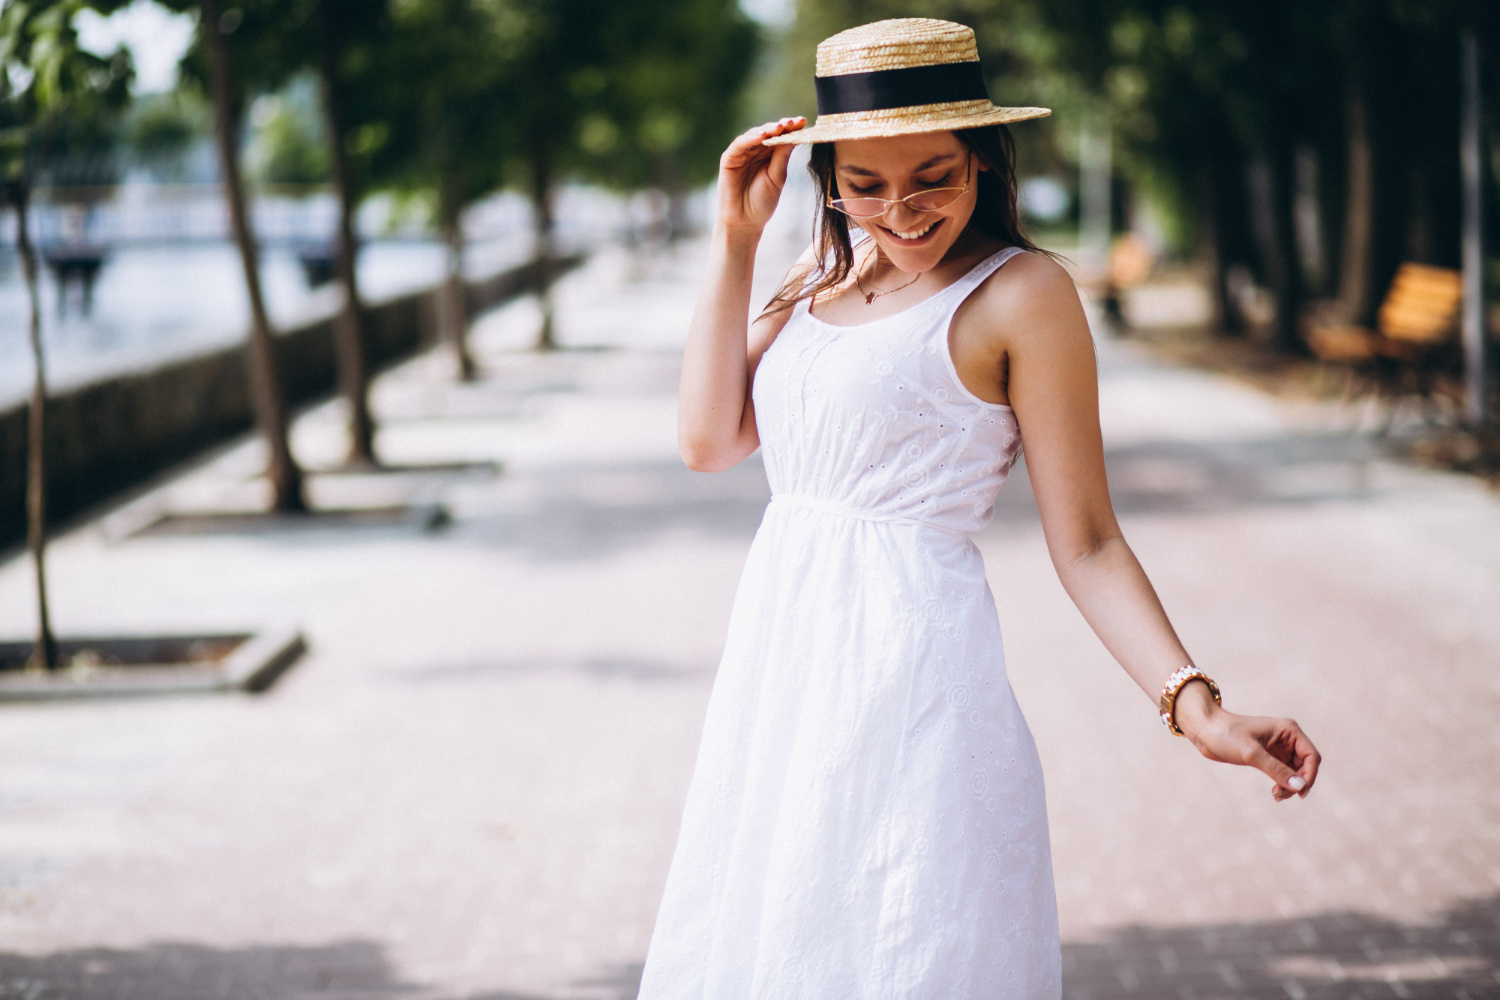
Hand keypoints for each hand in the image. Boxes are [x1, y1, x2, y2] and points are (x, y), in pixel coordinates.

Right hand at [716, 117, 805, 233]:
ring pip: (755, 135)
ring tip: (779, 127)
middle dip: (781, 126)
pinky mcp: (729, 158)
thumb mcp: (777, 178)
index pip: (782, 137)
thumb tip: (793, 136)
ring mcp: (742, 153)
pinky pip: (740, 144)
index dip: (792, 129)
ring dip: (767, 129)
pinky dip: (750, 139)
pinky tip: (762, 136)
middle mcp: (756, 151)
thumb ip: (782, 157)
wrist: (745, 222)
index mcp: (770, 155)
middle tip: (793, 122)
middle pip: (769, 132)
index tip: (804, 122)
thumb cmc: (762, 202)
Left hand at [1175, 684, 1320, 801]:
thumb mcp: (1251, 753)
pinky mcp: (1267, 756)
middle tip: (1280, 796)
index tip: (1299, 792)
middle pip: (1305, 766)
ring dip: (1290, 785)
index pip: (1311, 756)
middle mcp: (1287, 738)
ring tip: (1276, 796)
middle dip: (1297, 782)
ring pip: (1295, 772)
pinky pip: (1284, 773)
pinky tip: (1274, 793)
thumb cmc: (1226, 734)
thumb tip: (1299, 787)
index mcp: (1288, 730)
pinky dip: (1282, 784)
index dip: (1310, 775)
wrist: (1204, 730)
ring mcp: (1277, 748)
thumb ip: (1276, 770)